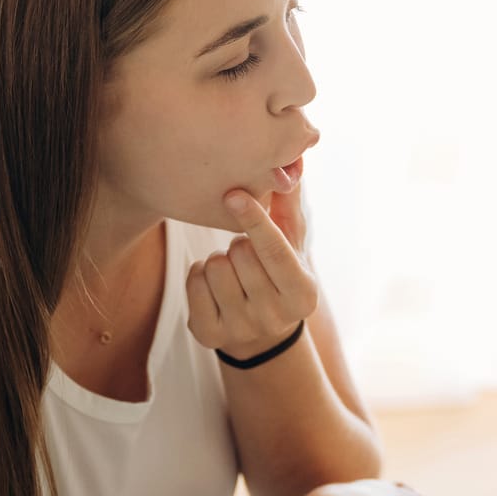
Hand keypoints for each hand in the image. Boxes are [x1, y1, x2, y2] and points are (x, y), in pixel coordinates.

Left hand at [189, 187, 319, 359]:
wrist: (262, 333)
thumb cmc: (280, 273)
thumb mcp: (294, 243)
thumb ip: (290, 205)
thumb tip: (290, 161)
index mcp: (303, 294)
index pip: (274, 251)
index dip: (254, 219)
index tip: (233, 194)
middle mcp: (275, 317)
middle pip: (239, 254)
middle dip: (239, 244)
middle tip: (248, 255)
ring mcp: (242, 329)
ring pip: (214, 266)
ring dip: (219, 259)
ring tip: (234, 271)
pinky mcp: (210, 335)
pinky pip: (193, 282)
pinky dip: (199, 275)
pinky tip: (215, 285)